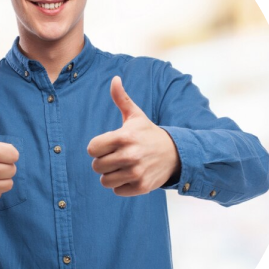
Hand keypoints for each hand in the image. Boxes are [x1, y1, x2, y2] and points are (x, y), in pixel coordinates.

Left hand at [87, 76, 179, 196]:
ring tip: (122, 167)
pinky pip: (117, 190)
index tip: (107, 145)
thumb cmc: (148, 133)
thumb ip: (122, 99)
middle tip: (116, 156)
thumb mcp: (136, 116)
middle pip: (97, 166)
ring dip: (111, 175)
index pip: (92, 149)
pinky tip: (131, 175)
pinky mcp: (141, 187)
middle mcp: (130, 155)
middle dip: (103, 162)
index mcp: (124, 137)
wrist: (176, 154)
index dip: (97, 147)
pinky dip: (122, 185)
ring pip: (105, 181)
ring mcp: (136, 172)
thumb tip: (114, 79)